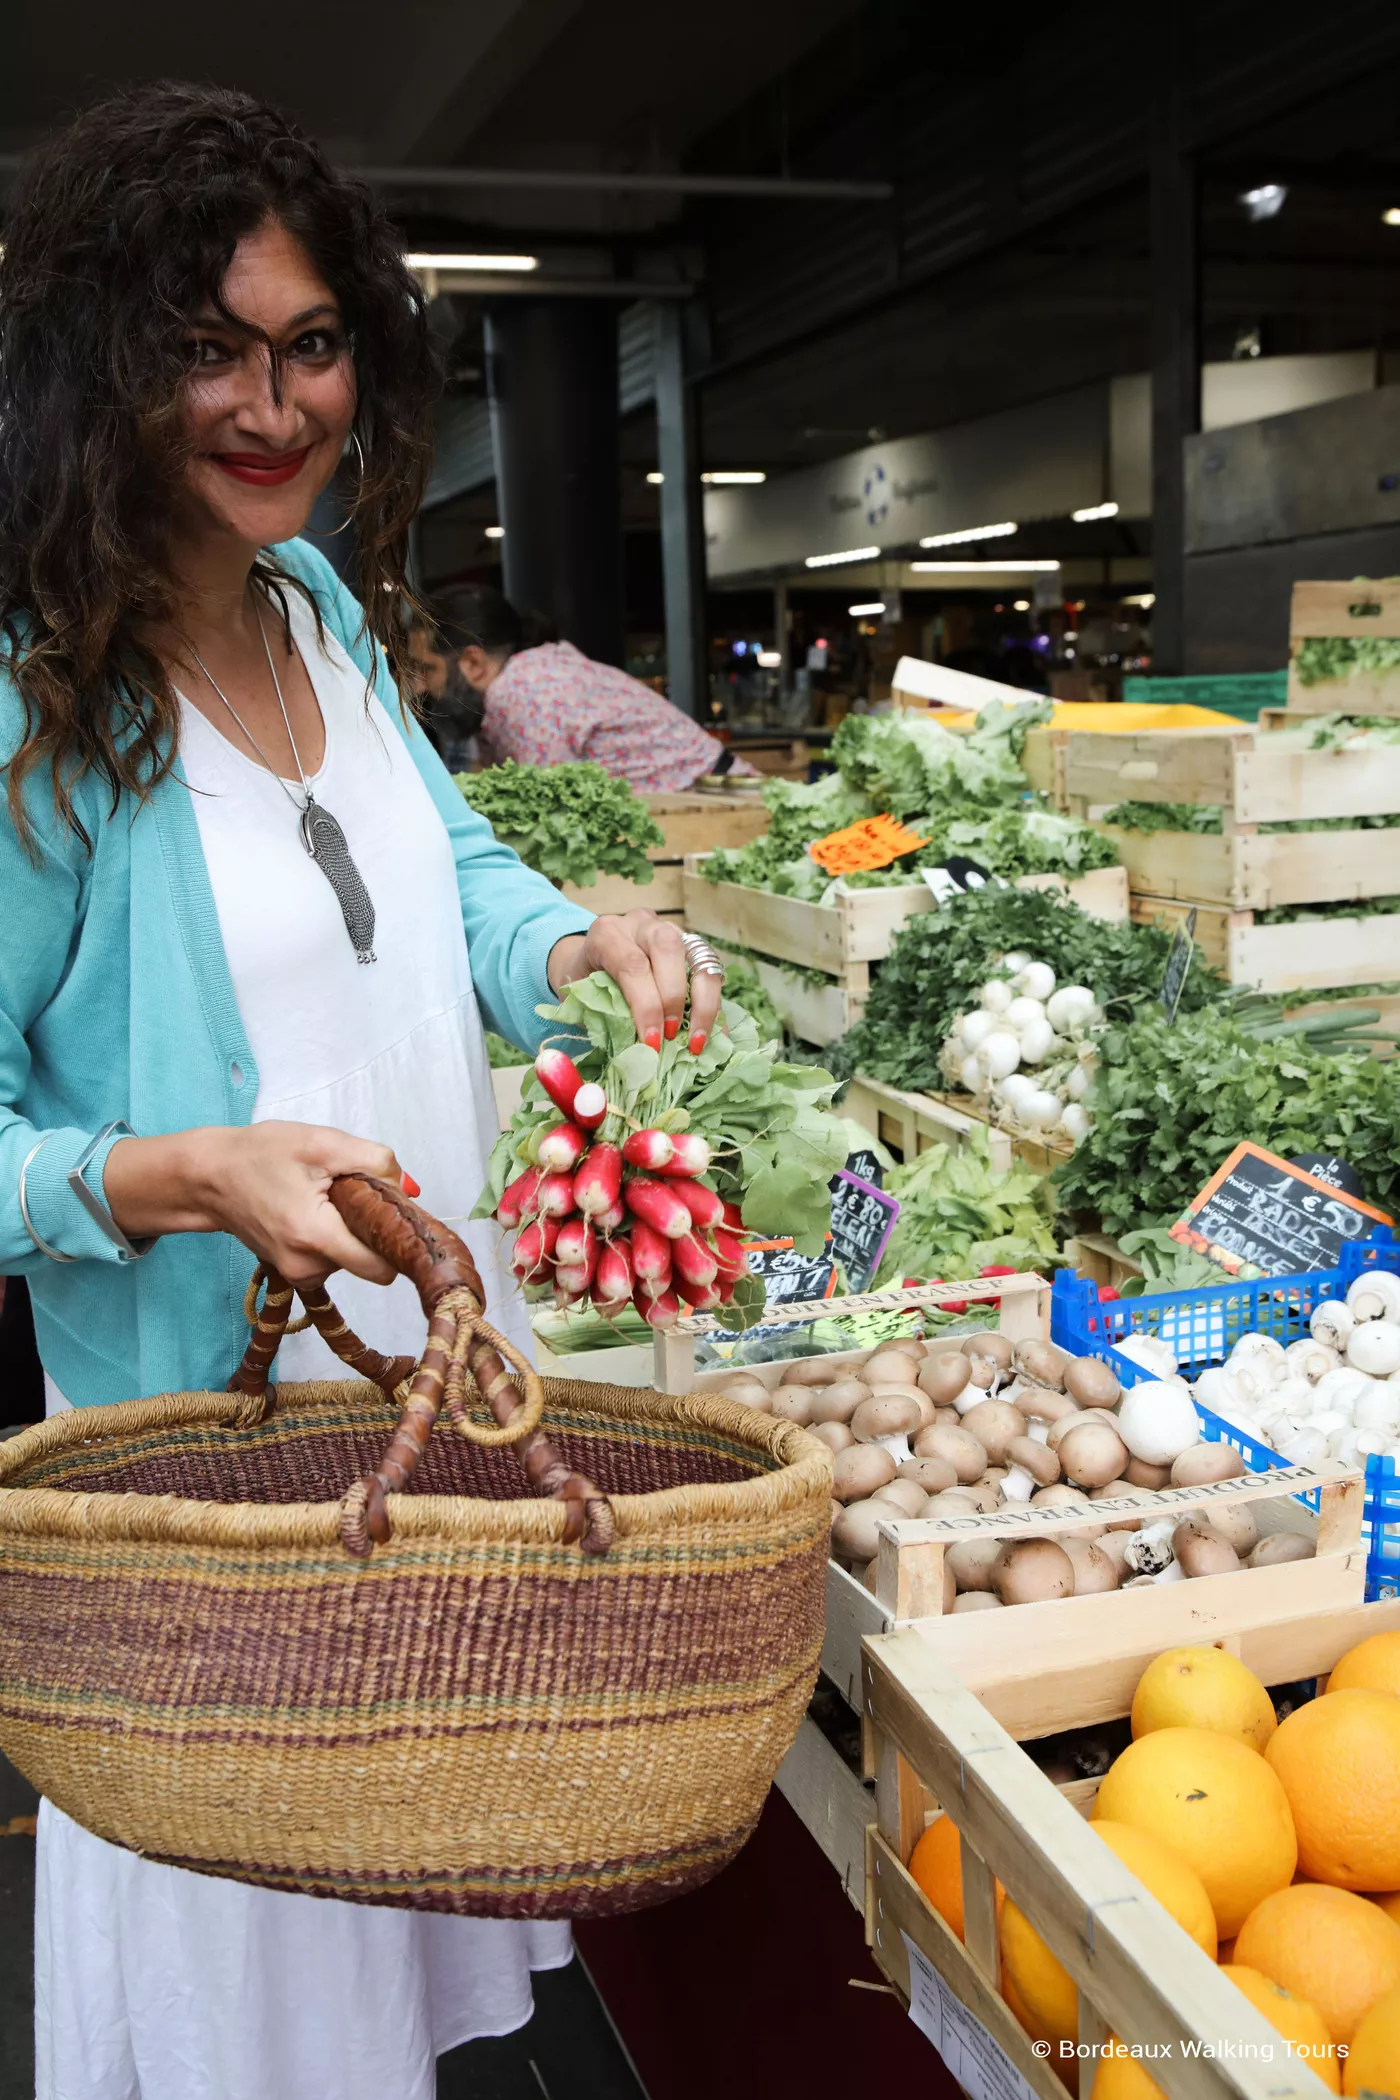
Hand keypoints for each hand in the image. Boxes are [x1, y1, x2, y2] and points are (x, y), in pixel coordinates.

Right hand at [104, 1121, 405, 1285]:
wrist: (208, 1177)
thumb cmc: (260, 1155)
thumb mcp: (322, 1143)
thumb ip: (374, 1162)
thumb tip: (408, 1189)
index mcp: (316, 1237)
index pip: (383, 1267)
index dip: (396, 1239)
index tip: (394, 1212)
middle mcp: (308, 1267)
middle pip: (371, 1259)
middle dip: (371, 1226)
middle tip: (348, 1190)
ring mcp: (298, 1274)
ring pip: (354, 1258)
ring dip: (351, 1227)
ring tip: (323, 1195)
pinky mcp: (294, 1271)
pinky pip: (334, 1258)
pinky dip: (335, 1234)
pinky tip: (313, 1208)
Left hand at [548, 913, 722, 1052]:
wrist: (590, 960)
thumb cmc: (585, 982)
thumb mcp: (582, 996)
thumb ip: (604, 1014)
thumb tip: (636, 1051)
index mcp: (607, 933)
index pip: (632, 965)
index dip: (646, 1006)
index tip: (652, 1042)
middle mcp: (641, 925)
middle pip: (669, 949)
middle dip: (674, 998)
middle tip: (671, 1035)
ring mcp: (669, 930)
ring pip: (698, 955)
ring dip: (703, 1002)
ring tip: (697, 1040)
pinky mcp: (689, 943)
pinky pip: (710, 969)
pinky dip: (713, 1004)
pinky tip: (713, 1034)